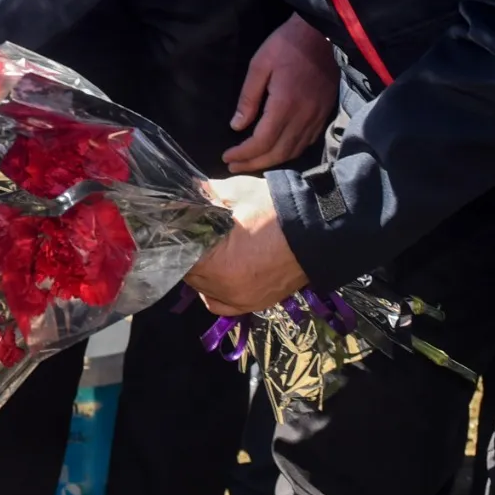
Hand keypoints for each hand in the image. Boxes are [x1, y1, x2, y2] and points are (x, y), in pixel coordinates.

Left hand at [185, 175, 308, 316]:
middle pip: (191, 277)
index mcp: (220, 268)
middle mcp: (229, 292)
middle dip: (187, 256)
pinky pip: (225, 304)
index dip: (174, 242)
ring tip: (203, 253)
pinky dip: (217, 292)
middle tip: (189, 236)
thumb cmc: (277, 211)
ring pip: (206, 292)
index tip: (174, 228)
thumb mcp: (239, 193)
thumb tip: (189, 190)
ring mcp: (245, 302)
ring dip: (201, 275)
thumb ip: (208, 193)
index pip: (180, 260)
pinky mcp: (259, 303)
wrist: (320, 230)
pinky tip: (216, 275)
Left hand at [223, 14, 336, 171]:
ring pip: (294, 151)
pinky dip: (289, 152)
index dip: (244, 154)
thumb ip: (248, 98)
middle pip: (278, 153)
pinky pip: (307, 142)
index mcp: (285, 105)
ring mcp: (317, 117)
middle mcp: (304, 117)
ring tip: (252, 163)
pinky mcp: (325, 114)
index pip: (262, 142)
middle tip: (234, 166)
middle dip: (254, 164)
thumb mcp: (259, 65)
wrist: (322, 32)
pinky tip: (277, 151)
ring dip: (272, 162)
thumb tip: (236, 127)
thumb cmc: (286, 44)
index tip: (226, 157)